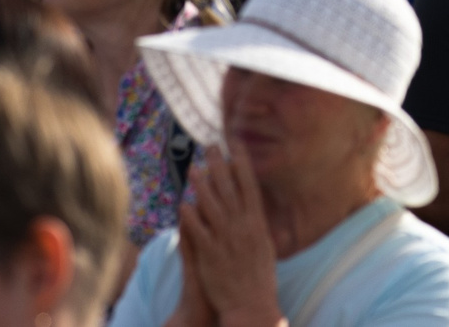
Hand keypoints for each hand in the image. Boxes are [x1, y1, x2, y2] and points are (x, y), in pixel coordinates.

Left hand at [176, 149, 279, 325]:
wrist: (251, 305)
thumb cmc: (259, 277)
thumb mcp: (265, 245)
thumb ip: (257, 223)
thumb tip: (254, 204)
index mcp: (257, 223)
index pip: (249, 185)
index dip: (242, 162)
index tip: (235, 143)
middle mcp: (242, 227)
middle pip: (229, 188)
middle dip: (219, 164)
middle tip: (209, 145)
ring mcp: (226, 239)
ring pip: (211, 204)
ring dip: (201, 184)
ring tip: (192, 168)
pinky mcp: (210, 253)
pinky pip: (198, 230)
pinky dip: (190, 215)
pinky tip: (183, 203)